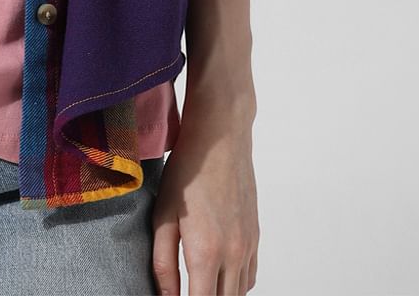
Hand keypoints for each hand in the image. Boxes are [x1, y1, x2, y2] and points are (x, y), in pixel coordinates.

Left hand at [150, 105, 259, 294]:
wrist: (220, 139)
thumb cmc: (187, 172)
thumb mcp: (163, 214)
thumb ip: (164, 261)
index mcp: (206, 252)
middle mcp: (233, 255)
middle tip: (185, 288)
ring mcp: (249, 246)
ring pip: (239, 293)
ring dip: (220, 294)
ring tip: (198, 284)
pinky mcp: (256, 237)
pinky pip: (249, 277)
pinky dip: (235, 285)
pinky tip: (218, 275)